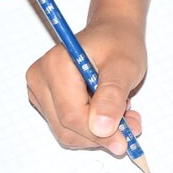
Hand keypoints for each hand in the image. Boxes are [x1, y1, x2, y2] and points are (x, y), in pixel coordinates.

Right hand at [24, 18, 145, 155]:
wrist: (113, 32)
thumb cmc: (119, 43)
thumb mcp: (124, 66)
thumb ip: (112, 96)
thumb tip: (101, 127)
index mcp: (55, 65)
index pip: (71, 115)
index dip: (99, 133)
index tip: (125, 139)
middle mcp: (40, 78)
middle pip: (66, 127)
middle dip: (101, 134)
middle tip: (131, 125)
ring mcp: (40, 91)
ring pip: (67, 132)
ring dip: (98, 133)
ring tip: (123, 113)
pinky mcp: (46, 102)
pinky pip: (67, 128)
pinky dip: (91, 128)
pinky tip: (108, 111)